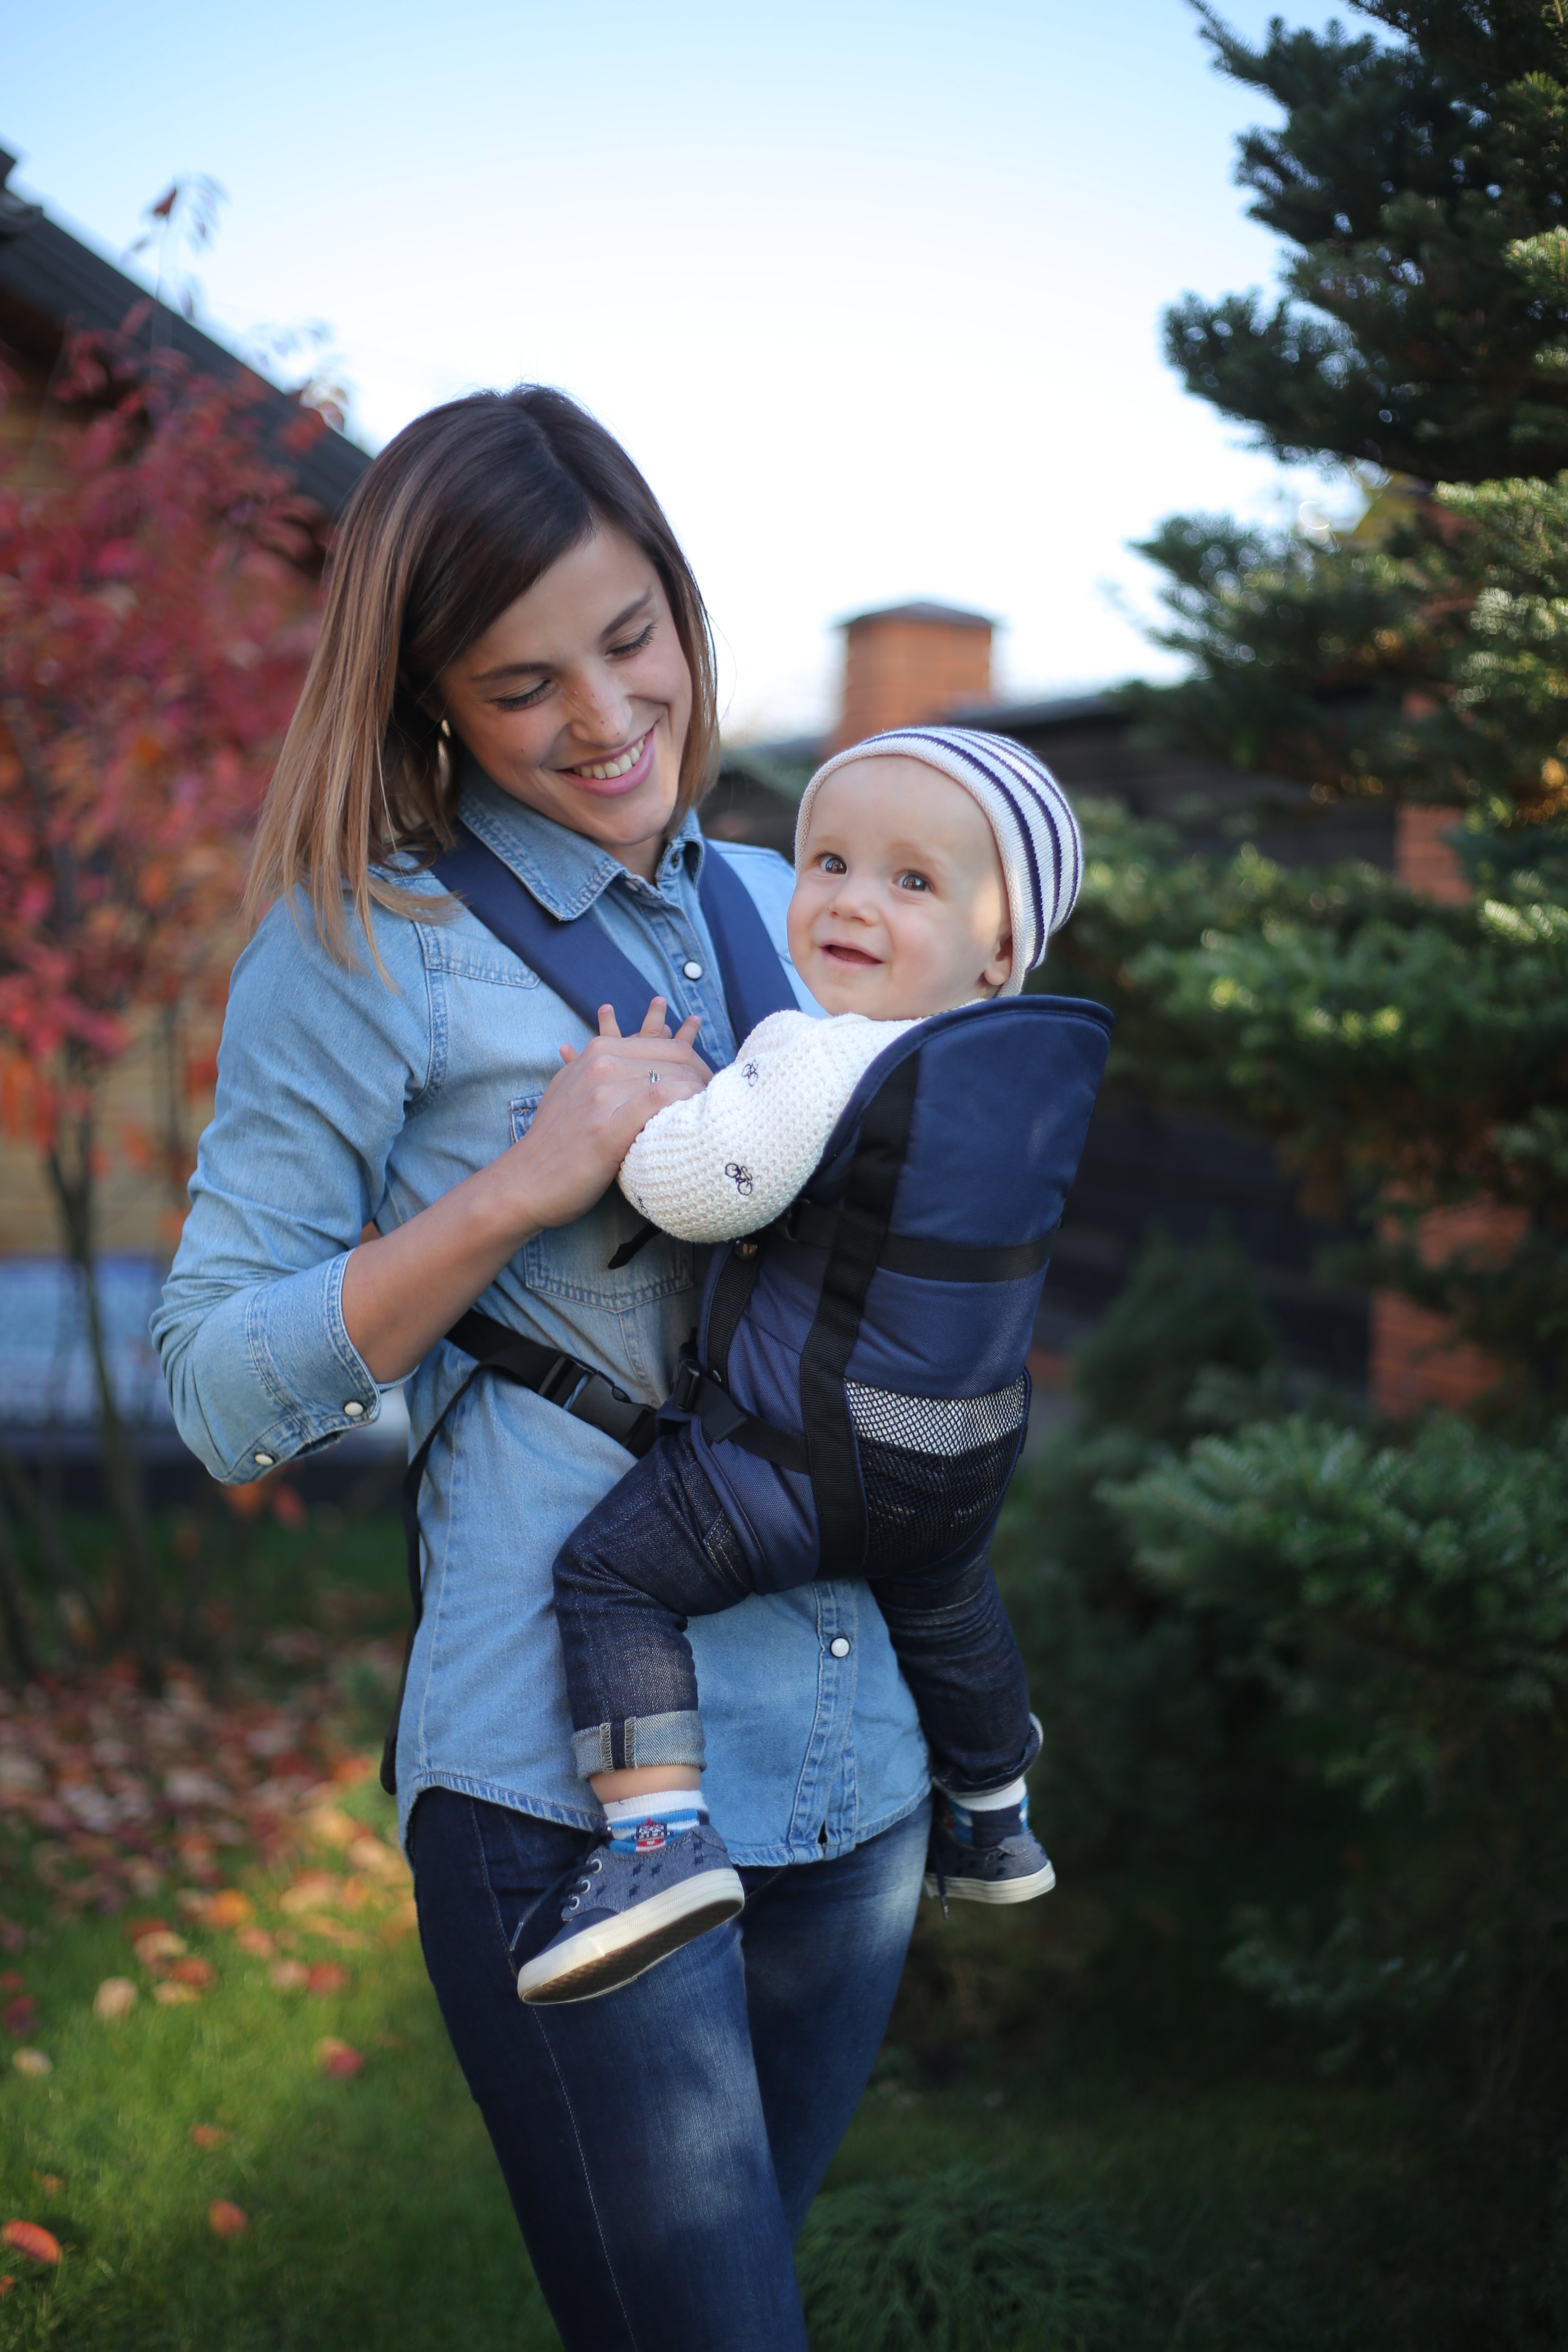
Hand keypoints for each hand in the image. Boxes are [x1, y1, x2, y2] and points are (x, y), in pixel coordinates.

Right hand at [504, 996, 708, 1231]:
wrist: (525, 1181)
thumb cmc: (557, 1143)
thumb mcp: (576, 1090)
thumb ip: (605, 1070)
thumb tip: (646, 1053)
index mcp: (597, 1052)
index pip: (663, 1041)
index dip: (695, 1058)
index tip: (708, 1077)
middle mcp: (600, 1065)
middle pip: (674, 1056)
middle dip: (705, 1072)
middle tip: (722, 1092)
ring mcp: (603, 1094)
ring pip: (672, 1074)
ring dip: (703, 1090)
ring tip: (721, 1104)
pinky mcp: (606, 1127)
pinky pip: (659, 1099)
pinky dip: (684, 1101)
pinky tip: (700, 1113)